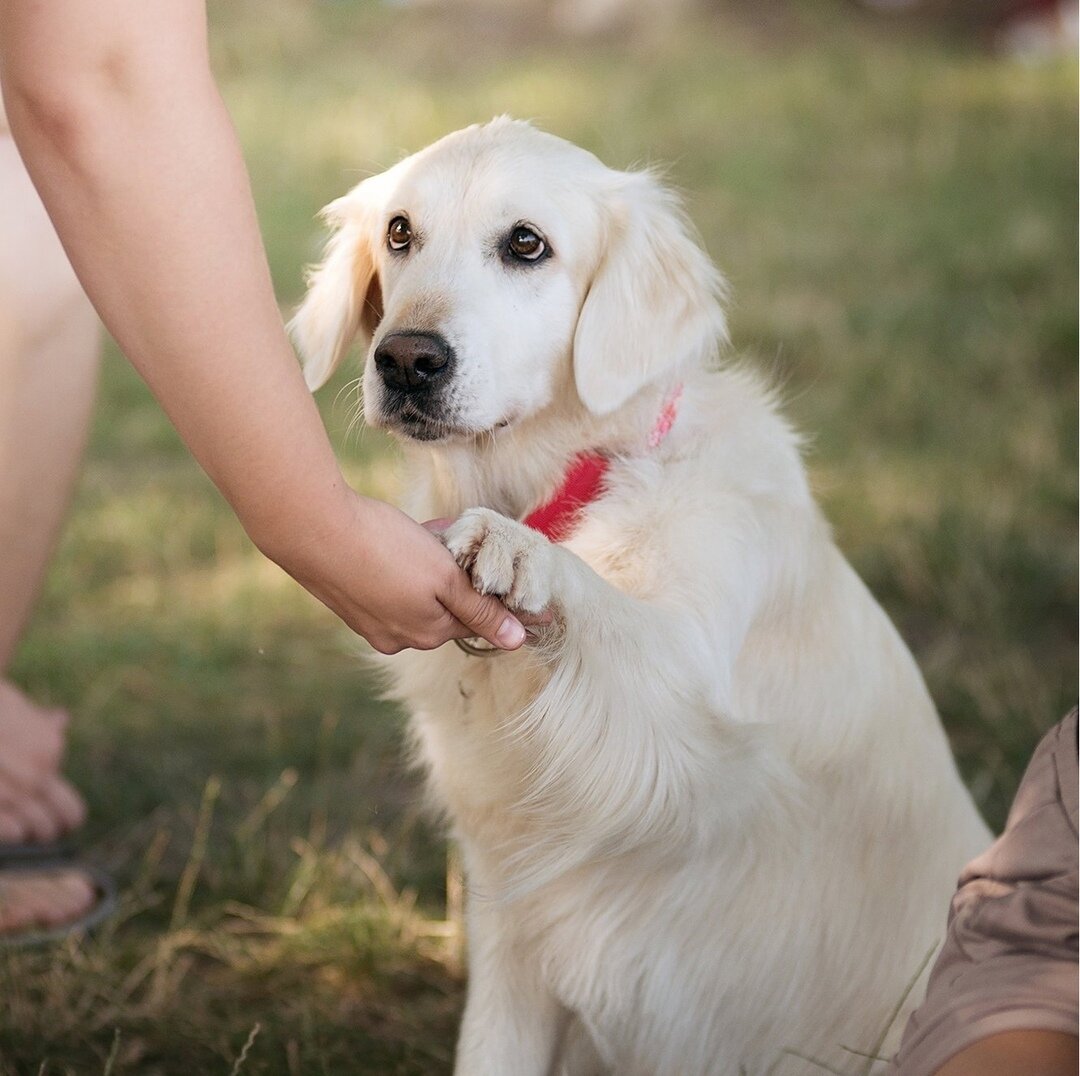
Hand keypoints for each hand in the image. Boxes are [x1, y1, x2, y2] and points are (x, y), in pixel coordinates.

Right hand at [273, 490, 526, 654]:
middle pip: (446, 603)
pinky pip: (392, 582)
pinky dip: (405, 560)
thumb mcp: (445, 577)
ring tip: (429, 531)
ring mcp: (370, 619)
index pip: (475, 617)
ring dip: (431, 562)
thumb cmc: (384, 549)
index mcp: (426, 634)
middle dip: (455, 572)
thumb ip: (481, 608)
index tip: (497, 560)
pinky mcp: (350, 597)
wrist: (311, 528)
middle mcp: (398, 636)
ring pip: (418, 589)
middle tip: (457, 538)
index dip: (488, 586)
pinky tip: (402, 533)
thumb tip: (518, 640)